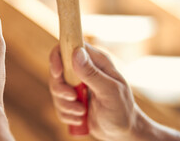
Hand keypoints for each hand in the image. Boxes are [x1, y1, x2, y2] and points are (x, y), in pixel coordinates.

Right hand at [49, 44, 179, 140]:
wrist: (123, 131)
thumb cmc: (122, 109)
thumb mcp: (109, 91)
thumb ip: (92, 73)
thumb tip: (76, 53)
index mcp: (94, 61)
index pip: (68, 47)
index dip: (57, 57)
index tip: (57, 72)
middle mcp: (83, 70)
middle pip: (56, 71)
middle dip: (61, 88)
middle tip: (73, 98)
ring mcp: (75, 85)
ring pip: (55, 90)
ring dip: (65, 105)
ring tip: (82, 112)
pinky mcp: (71, 100)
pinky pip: (58, 105)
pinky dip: (67, 114)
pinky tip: (81, 118)